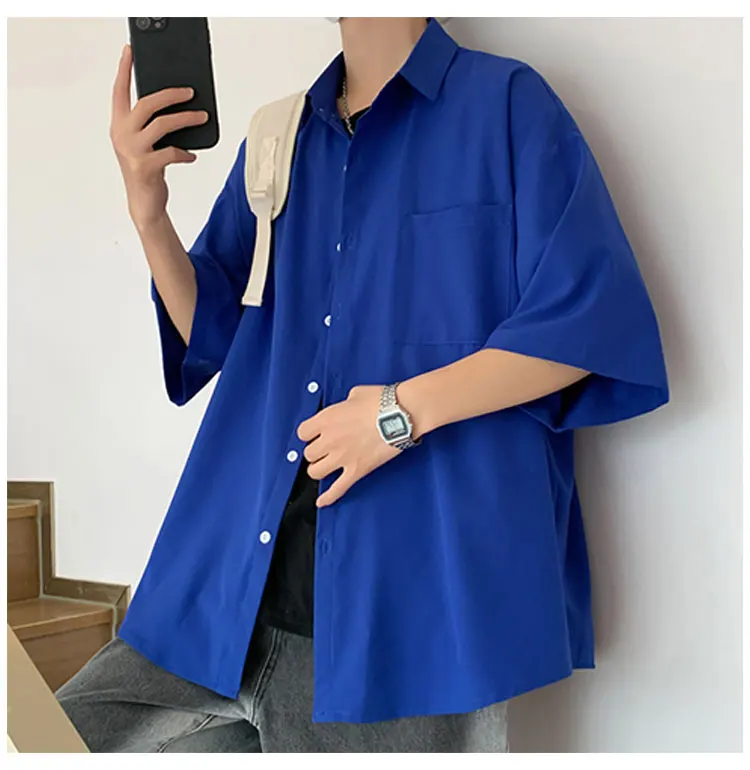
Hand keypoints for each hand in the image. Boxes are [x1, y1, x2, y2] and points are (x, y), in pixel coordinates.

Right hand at [109, 44, 207, 230]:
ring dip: (187, 119)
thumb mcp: (144, 144)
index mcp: (119, 125)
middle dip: (171, 94)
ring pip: (163, 124)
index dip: (125, 70)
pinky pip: (172, 152)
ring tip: (202, 116)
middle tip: (190, 91)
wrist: (144, 204)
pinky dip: (185, 152)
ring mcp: (132, 151)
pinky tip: (191, 155)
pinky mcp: (146, 167)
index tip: (131, 50)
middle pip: (146, 104)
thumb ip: (151, 125)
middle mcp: (121, 135)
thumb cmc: (147, 170)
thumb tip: (178, 104)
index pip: (120, 91)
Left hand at [297, 386, 400, 506]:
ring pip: (316, 472)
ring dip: (319, 469)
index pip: (302, 433)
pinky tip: (322, 502)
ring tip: (326, 466)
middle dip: (316, 452)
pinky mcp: (357, 470)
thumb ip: (344, 405)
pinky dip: (328, 497)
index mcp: (326, 419)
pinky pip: (337, 489)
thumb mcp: (356, 394)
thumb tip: (348, 409)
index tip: (315, 434)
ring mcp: (342, 457)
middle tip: (326, 449)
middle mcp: (330, 440)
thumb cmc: (382, 401)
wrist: (402, 414)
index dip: (309, 434)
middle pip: (308, 454)